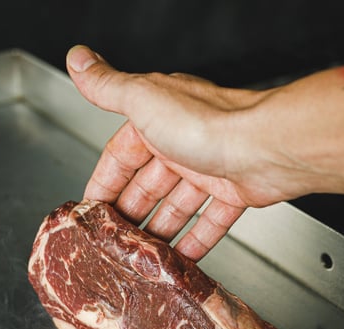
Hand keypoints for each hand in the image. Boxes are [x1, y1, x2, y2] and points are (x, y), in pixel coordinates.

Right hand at [66, 45, 299, 260]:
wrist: (266, 146)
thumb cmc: (206, 122)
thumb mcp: (142, 99)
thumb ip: (107, 86)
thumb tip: (77, 58)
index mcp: (158, 119)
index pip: (121, 155)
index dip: (104, 181)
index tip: (90, 206)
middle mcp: (185, 142)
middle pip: (150, 184)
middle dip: (131, 211)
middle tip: (115, 237)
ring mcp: (211, 168)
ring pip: (179, 204)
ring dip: (161, 228)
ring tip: (143, 253)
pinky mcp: (236, 192)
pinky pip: (211, 220)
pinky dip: (197, 239)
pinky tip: (182, 255)